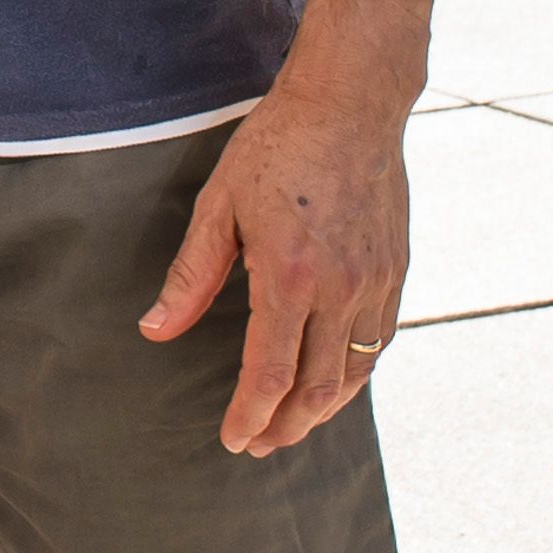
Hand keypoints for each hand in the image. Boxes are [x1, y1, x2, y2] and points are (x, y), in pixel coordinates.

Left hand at [140, 70, 411, 454]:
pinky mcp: (396, 271)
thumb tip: (156, 330)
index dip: (251, 415)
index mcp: (288, 276)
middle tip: (259, 445)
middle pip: (318, 387)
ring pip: (355, 372)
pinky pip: (379, 342)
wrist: (350, 107)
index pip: (270, 372)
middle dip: (286, 425)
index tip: (234, 441)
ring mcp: (376, 282)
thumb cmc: (275, 149)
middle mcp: (340, 289)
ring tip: (292, 425)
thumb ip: (190, 276)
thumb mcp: (217, 207)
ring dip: (323, 408)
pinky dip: (355, 373)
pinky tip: (334, 382)